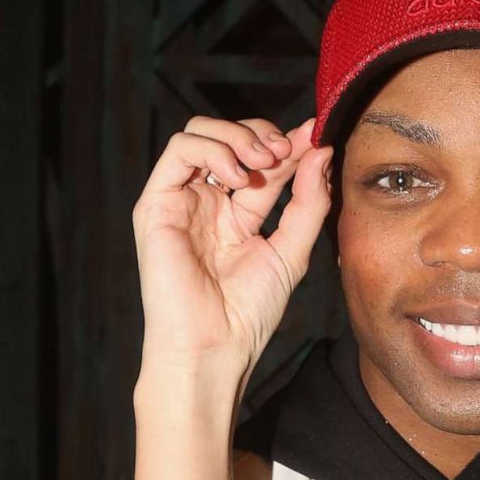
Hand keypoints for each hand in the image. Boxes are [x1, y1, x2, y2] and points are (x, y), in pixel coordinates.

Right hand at [130, 116, 333, 397]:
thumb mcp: (292, 249)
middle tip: (285, 151)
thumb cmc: (249, 311)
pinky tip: (236, 177)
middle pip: (230, 137)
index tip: (314, 134)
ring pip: (200, 133)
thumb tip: (322, 151)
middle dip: (262, 133)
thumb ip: (309, 201)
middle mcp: (207, 201)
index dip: (289, 143)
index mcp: (238, 214)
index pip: (263, 161)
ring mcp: (181, 200)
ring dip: (237, 136)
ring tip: (263, 162)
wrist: (214, 346)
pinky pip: (179, 150)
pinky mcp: (157, 203)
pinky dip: (212, 149)